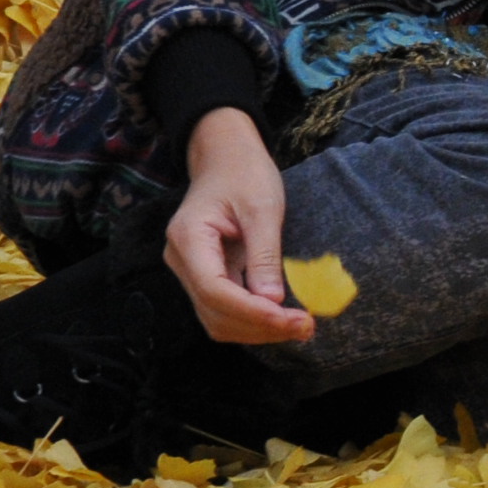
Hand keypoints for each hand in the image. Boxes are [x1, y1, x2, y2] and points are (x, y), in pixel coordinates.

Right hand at [162, 109, 314, 344]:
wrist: (225, 158)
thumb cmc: (244, 174)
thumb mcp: (262, 207)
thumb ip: (264, 254)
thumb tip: (272, 300)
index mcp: (188, 239)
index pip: (214, 290)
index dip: (253, 312)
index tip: (291, 319)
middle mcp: (181, 260)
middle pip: (215, 312)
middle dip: (259, 326)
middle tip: (306, 327)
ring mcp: (190, 271)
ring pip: (217, 318)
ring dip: (257, 329)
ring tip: (299, 326)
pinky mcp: (206, 276)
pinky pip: (225, 308)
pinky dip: (253, 319)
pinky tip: (283, 317)